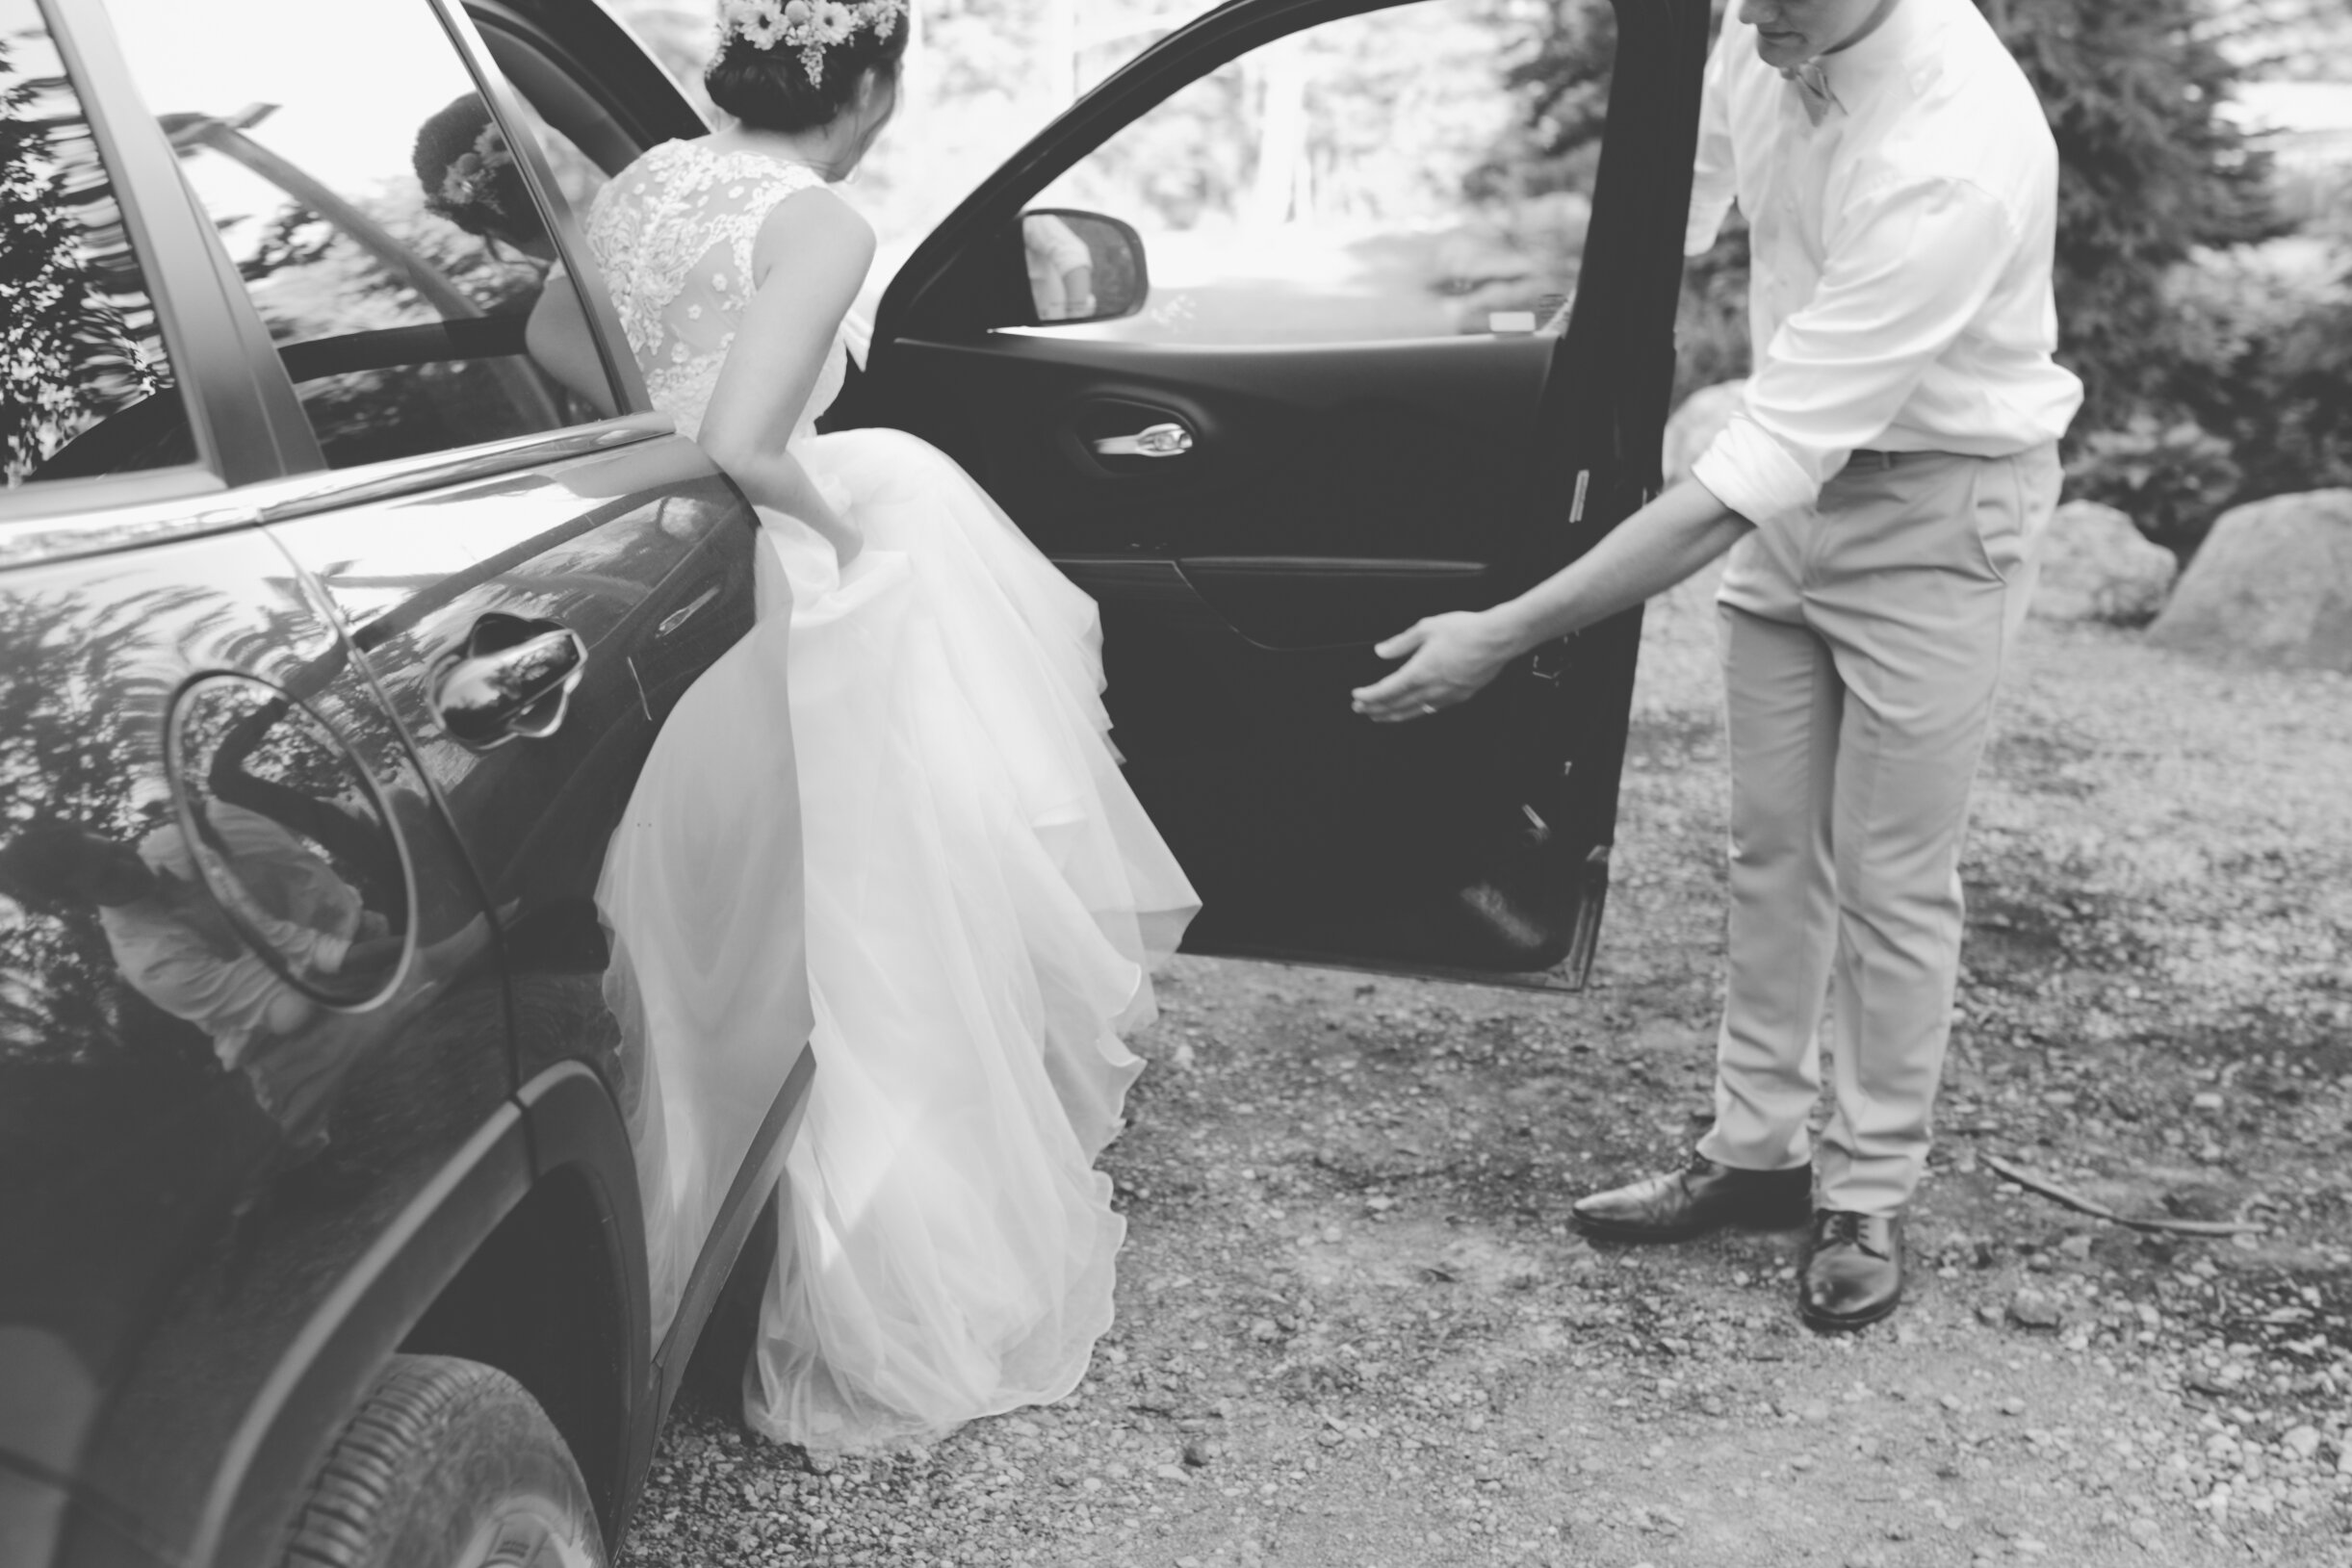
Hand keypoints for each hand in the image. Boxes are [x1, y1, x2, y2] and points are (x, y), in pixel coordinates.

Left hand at [1350, 609, 1520, 722]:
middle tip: (1361, 710)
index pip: (1386, 691)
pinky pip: (1432, 709)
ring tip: (1380, 716)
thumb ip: (1401, 642)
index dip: (1369, 697)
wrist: (1498, 638)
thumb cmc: (1466, 630)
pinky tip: (1413, 710)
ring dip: (1393, 715)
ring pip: (1414, 711)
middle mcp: (1432, 688)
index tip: (1357, 697)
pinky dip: (1416, 712)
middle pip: (1396, 705)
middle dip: (1375, 709)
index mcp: (1420, 671)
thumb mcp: (1427, 627)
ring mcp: (1447, 695)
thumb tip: (1382, 651)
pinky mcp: (1461, 696)